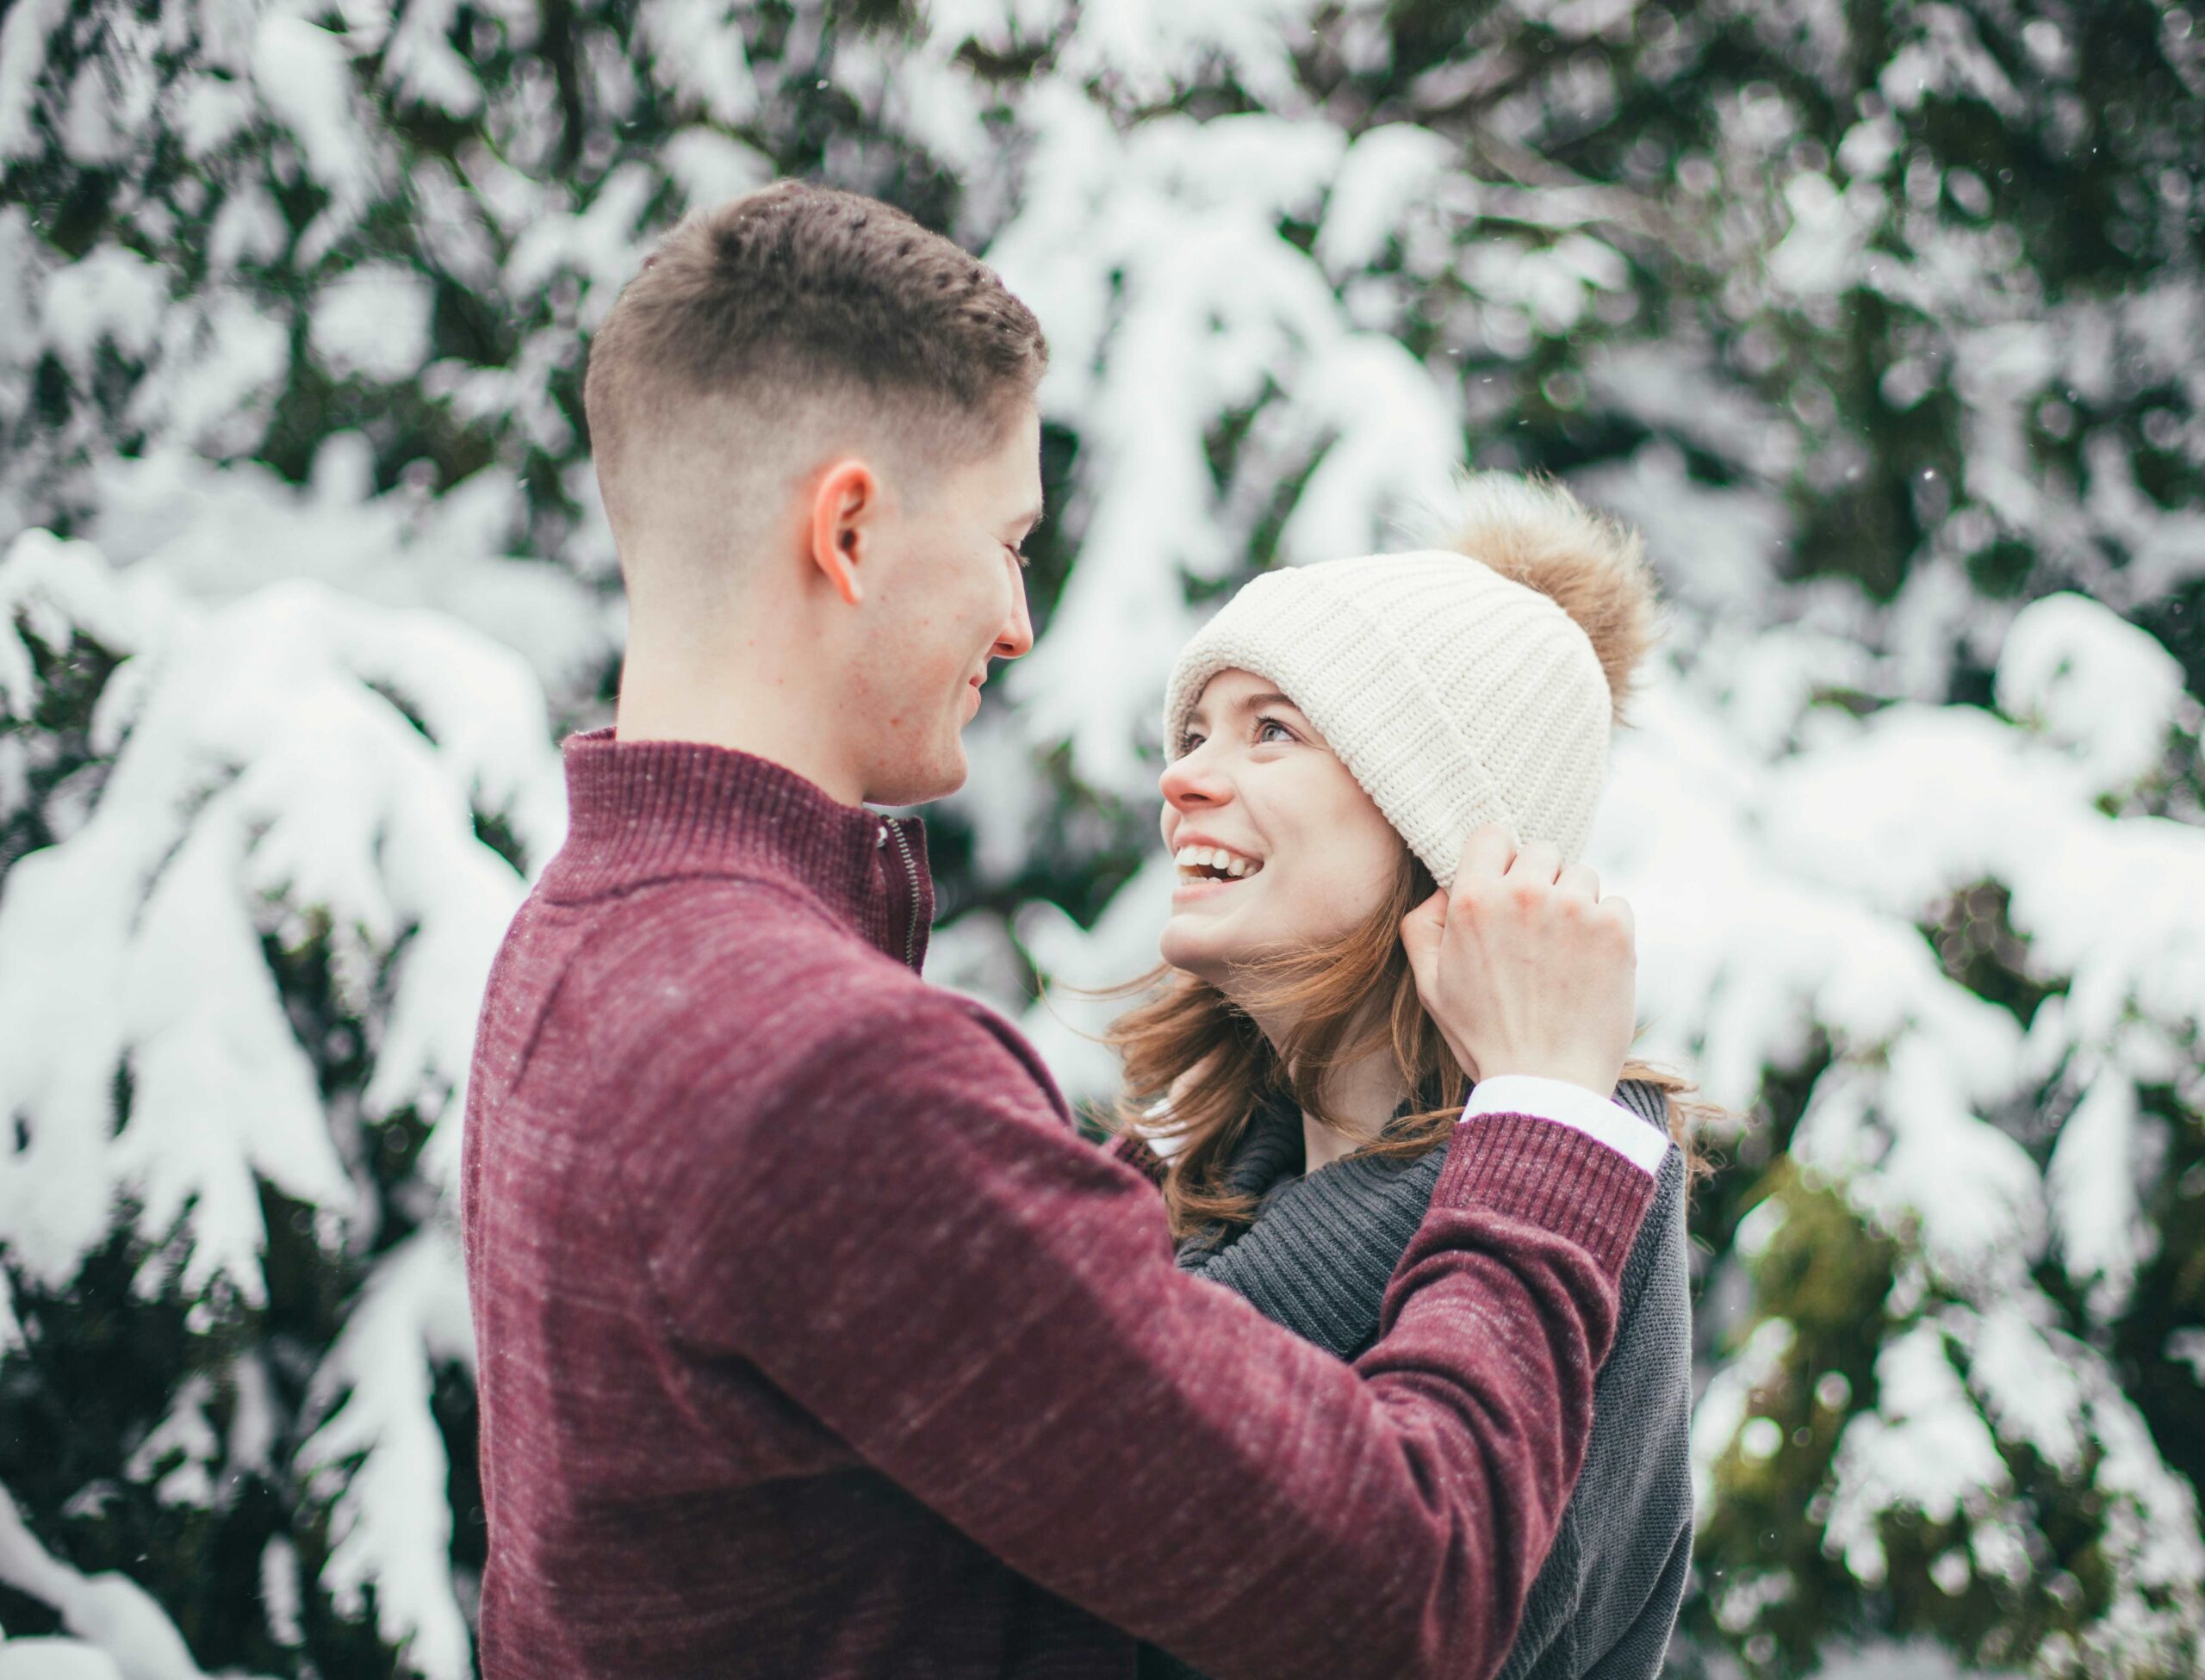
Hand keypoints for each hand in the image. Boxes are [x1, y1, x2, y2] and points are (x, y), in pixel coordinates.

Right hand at [1398, 822, 1636, 1097]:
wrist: (1546, 1086)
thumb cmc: (1484, 1038)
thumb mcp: (1430, 985)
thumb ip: (1423, 925)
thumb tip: (1446, 887)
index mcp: (1473, 900)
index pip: (1492, 834)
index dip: (1499, 860)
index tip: (1507, 889)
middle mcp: (1524, 893)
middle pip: (1542, 850)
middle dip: (1541, 882)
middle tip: (1538, 932)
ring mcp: (1574, 908)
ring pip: (1582, 875)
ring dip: (1576, 904)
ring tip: (1564, 956)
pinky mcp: (1614, 930)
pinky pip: (1615, 904)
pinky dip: (1607, 930)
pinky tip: (1589, 969)